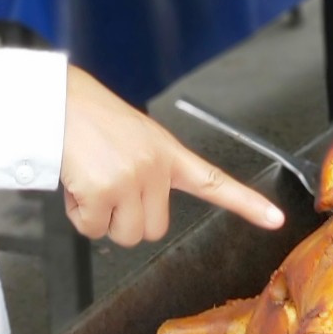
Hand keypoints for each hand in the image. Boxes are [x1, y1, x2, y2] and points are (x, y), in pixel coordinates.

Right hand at [60, 65, 285, 245]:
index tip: (275, 219)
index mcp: (168, 153)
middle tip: (107, 188)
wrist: (56, 99)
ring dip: (101, 219)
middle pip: (153, 230)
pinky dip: (78, 215)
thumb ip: (149, 172)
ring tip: (90, 182)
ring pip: (124, 234)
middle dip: (126, 219)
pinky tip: (75, 184)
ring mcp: (131, 179)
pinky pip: (92, 228)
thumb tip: (138, 214)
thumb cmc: (88, 118)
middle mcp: (156, 168)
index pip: (214, 181)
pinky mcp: (102, 191)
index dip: (247, 204)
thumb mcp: (135, 138)